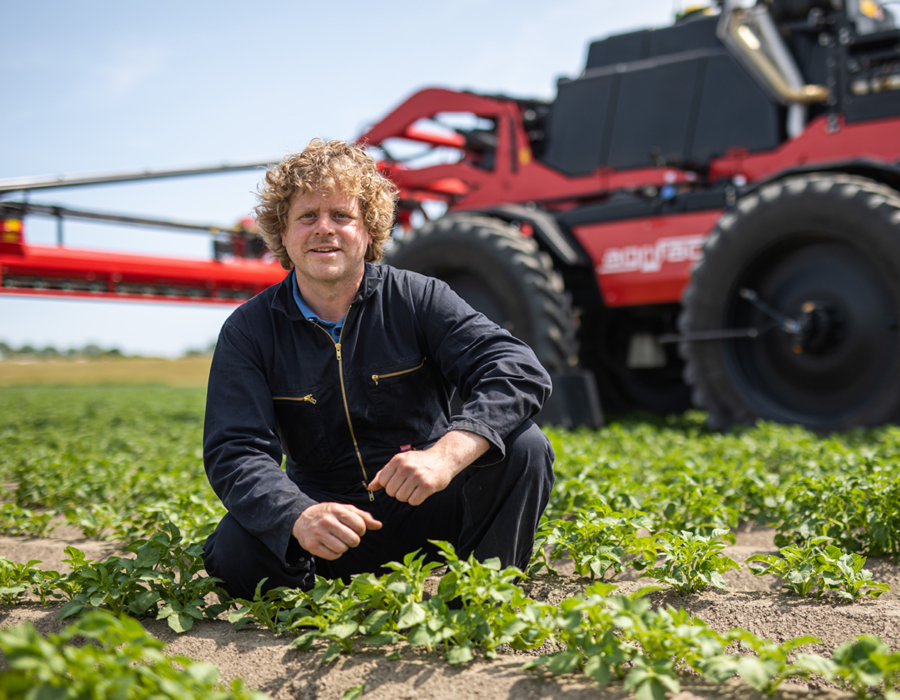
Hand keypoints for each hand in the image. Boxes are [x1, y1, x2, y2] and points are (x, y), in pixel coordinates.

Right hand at [292, 502, 381, 559]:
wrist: (302, 518)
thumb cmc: (329, 514)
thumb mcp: (344, 510)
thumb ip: (363, 516)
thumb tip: (379, 525)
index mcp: (337, 510)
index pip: (360, 525)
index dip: (362, 530)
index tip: (356, 529)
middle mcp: (327, 521)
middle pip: (353, 539)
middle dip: (354, 540)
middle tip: (348, 537)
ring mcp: (318, 534)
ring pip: (343, 549)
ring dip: (344, 547)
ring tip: (338, 540)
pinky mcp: (312, 546)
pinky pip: (332, 556)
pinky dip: (335, 554)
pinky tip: (331, 546)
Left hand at [368, 430, 488, 505]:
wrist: (444, 458)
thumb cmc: (420, 461)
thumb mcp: (401, 462)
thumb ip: (384, 473)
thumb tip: (370, 487)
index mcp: (397, 460)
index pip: (382, 481)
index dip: (389, 484)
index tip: (399, 481)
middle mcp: (406, 467)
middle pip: (390, 492)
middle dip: (398, 491)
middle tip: (408, 485)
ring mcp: (417, 476)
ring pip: (401, 498)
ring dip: (407, 496)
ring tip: (415, 488)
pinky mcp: (427, 485)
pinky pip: (413, 501)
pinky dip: (416, 500)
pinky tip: (421, 492)